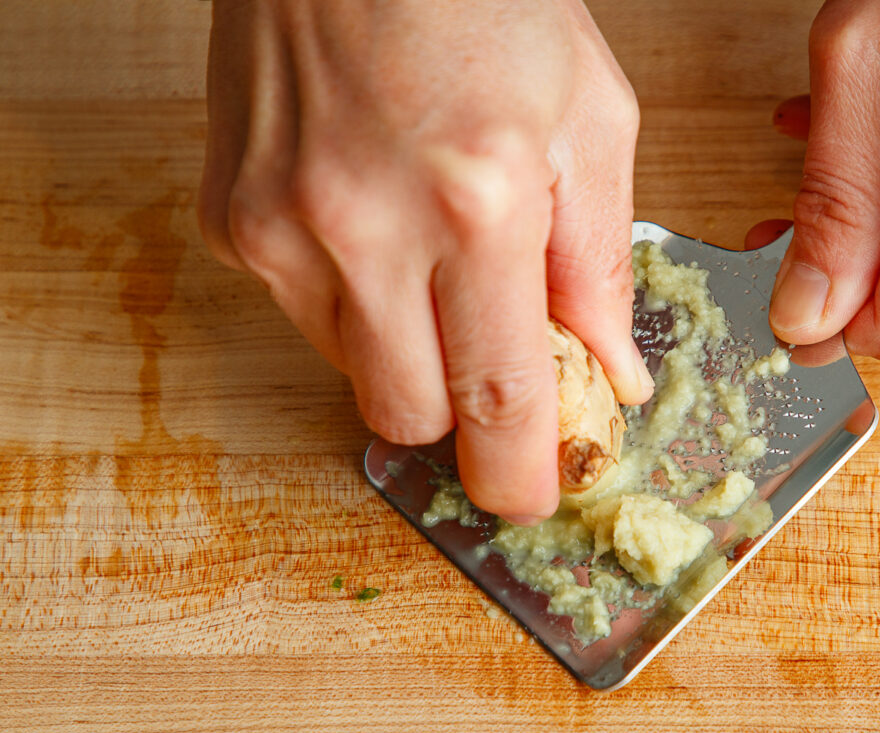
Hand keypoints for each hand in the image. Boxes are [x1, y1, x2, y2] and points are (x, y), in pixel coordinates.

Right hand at [198, 0, 652, 522]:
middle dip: (462, 416)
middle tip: (496, 369)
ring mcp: (281, 225)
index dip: (518, 475)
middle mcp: (364, 227)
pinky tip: (379, 224)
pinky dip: (353, 299)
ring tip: (436, 262)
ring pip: (353, 372)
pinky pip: (303, 312)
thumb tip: (605, 375)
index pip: (498, 401)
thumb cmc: (488, 3)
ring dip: (408, 350)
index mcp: (480, 203)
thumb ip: (600, 266)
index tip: (531, 494)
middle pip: (410, 415)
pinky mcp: (231, 216)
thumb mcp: (593, 120)